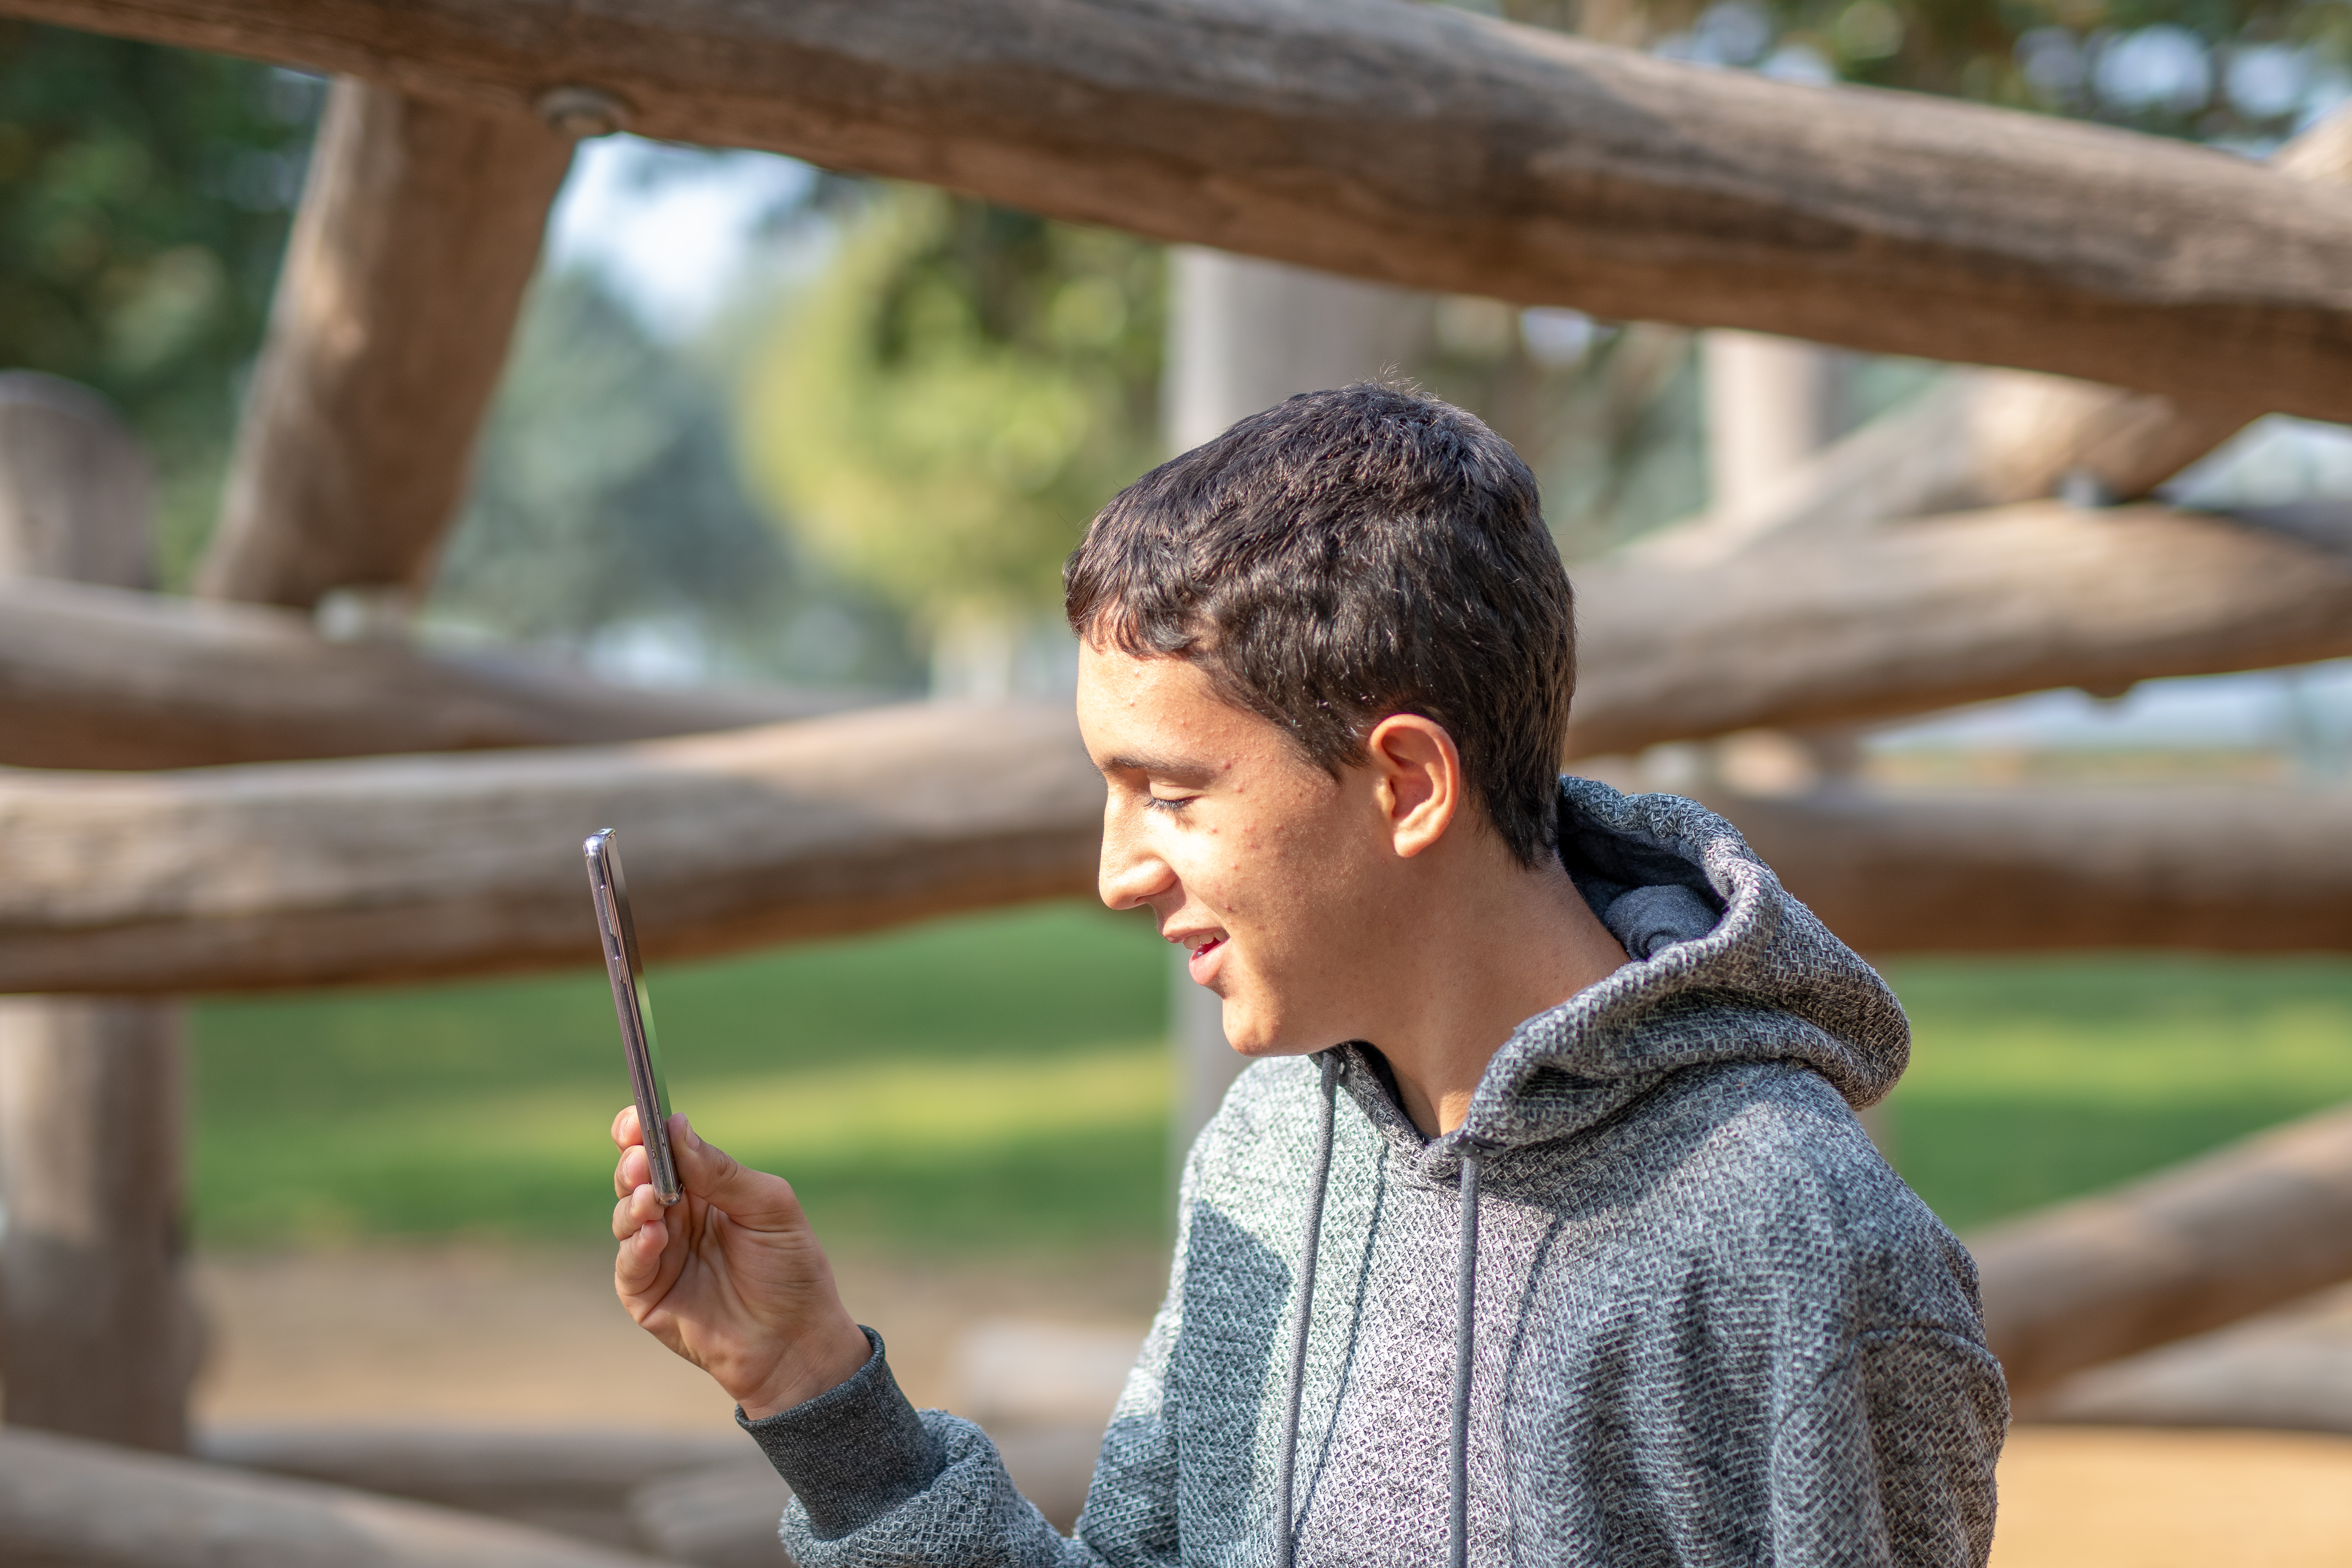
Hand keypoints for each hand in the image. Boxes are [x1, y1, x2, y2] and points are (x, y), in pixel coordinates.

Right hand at [611, 1107, 870, 1418]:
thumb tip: (677, 1126)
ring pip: (626, 1216)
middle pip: (636, 1177)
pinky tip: (654, 1236)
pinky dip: (637, 1246)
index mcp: (704, 1187)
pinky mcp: (646, 1293)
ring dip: (634, 1202)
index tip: (636, 1117)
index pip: (662, 1149)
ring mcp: (657, 1253)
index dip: (643, 1130)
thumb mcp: (769, 1208)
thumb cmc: (790, 1269)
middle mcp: (673, 1215)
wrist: (795, 1341)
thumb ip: (723, 1172)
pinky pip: (629, 1263)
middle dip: (634, 1163)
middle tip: (640, 1157)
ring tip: (650, 1197)